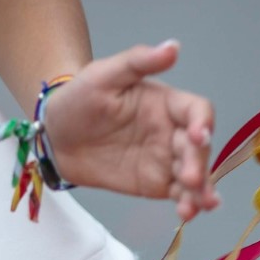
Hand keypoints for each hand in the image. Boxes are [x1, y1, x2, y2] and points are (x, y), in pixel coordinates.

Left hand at [42, 41, 217, 220]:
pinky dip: (189, 205)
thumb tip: (173, 46)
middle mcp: (171, 131)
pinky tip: (188, 212)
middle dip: (200, 162)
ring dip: (202, 190)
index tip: (198, 134)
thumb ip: (138, 61)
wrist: (56, 134)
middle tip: (190, 177)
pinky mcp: (157, 184)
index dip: (203, 121)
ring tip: (200, 204)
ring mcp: (166, 160)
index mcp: (164, 102)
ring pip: (196, 175)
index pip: (196, 110)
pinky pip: (180, 195)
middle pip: (199, 147)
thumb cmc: (80, 96)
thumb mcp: (104, 74)